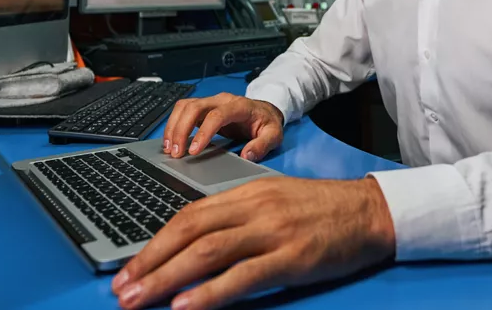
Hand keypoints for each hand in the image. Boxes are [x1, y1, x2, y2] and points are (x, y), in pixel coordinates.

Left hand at [111, 176, 395, 309]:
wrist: (370, 211)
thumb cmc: (322, 210)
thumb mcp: (274, 201)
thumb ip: (237, 219)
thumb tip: (194, 247)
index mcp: (247, 193)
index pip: (189, 214)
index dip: (155, 241)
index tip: (130, 267)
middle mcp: (255, 208)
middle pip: (190, 231)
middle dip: (150, 261)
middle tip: (121, 289)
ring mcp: (273, 232)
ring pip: (208, 252)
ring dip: (167, 278)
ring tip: (140, 300)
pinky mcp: (292, 257)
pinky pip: (244, 276)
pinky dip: (211, 293)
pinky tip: (187, 306)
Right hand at [161, 93, 283, 161]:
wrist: (264, 111)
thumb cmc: (267, 122)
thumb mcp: (274, 135)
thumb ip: (262, 145)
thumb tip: (247, 156)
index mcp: (239, 106)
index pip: (216, 115)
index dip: (203, 132)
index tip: (194, 151)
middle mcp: (222, 100)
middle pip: (195, 107)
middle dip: (181, 129)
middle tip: (176, 152)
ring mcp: (211, 102)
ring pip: (185, 106)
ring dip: (174, 126)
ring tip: (169, 148)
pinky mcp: (203, 108)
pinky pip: (183, 111)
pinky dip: (174, 124)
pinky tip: (171, 141)